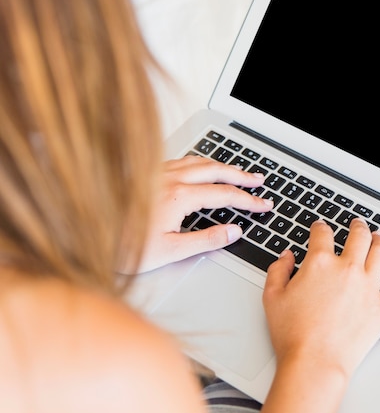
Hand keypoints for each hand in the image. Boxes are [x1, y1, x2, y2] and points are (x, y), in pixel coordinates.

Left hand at [135, 156, 271, 272]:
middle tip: (259, 180)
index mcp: (180, 197)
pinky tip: (201, 166)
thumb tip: (233, 231)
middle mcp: (171, 179)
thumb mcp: (170, 251)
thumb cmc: (122, 245)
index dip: (249, 200)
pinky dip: (202, 161)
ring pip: (200, 161)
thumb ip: (206, 240)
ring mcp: (158, 173)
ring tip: (237, 171)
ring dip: (223, 165)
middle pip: (217, 170)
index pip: (226, 195)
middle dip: (242, 175)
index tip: (264, 204)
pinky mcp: (148, 173)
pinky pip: (183, 160)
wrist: (82, 231)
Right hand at [262, 218, 379, 380]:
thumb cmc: (293, 335)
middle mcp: (347, 269)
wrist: (314, 363)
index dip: (320, 227)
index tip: (320, 228)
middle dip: (357, 226)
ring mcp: (369, 287)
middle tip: (357, 224)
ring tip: (379, 236)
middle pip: (358, 236)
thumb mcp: (272, 297)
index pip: (322, 234)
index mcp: (320, 263)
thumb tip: (286, 257)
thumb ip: (278, 270)